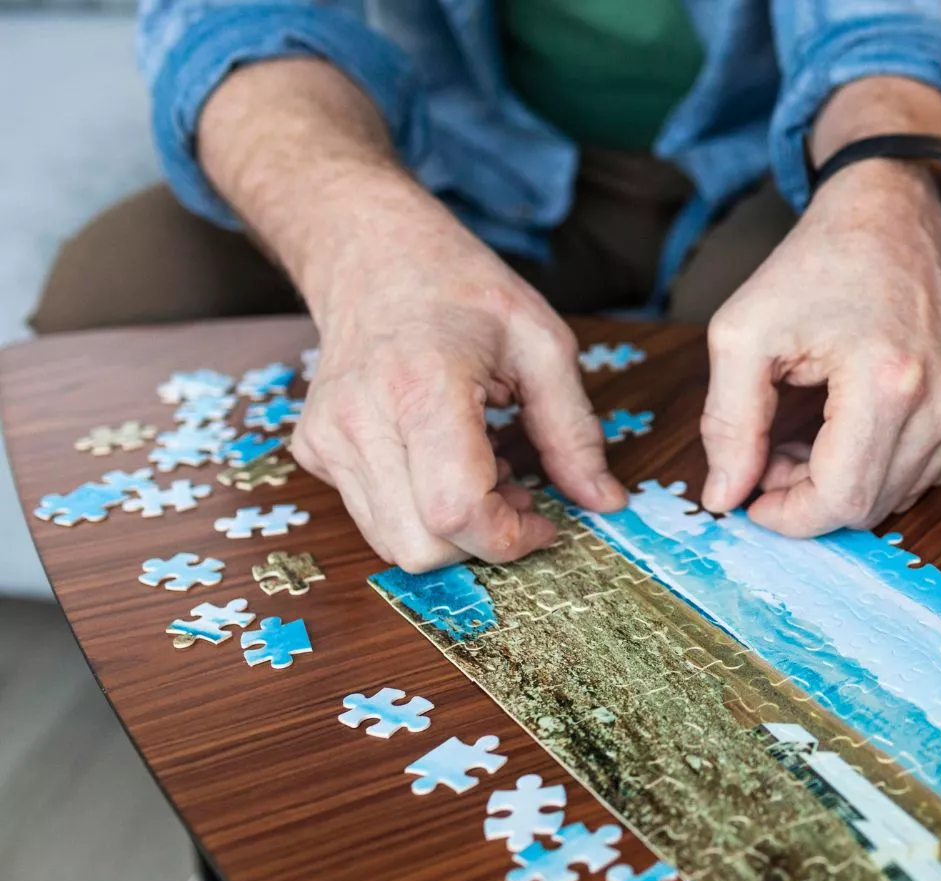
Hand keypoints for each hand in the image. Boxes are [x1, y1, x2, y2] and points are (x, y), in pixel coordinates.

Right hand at [194, 58, 625, 571]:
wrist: (372, 252)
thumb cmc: (461, 289)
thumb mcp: (543, 345)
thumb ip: (575, 432)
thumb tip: (606, 503)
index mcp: (423, 389)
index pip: (457, 513)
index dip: (511, 538)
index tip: (547, 521)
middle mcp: (361, 421)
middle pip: (422, 548)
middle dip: (482, 542)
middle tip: (518, 491)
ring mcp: (327, 439)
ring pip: (394, 544)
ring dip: (452, 531)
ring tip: (485, 470)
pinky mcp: (315, 450)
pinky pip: (374, 517)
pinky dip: (419, 511)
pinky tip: (446, 459)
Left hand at [700, 160, 940, 535]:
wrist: (890, 221)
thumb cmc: (815, 268)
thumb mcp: (742, 334)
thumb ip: (727, 423)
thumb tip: (725, 498)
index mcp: (888, 381)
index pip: (843, 500)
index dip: (791, 515)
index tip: (756, 494)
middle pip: (873, 504)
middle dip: (813, 493)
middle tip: (777, 449)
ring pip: (902, 493)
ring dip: (850, 477)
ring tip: (818, 426)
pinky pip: (932, 469)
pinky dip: (888, 459)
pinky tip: (861, 418)